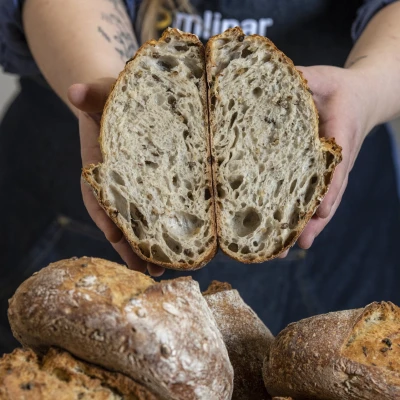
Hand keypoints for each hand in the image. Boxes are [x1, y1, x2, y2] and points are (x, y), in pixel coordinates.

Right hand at [68, 79, 164, 275]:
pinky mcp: (151, 187)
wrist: (123, 102)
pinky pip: (154, 211)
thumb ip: (93, 93)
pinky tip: (177, 249)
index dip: (105, 215)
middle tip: (146, 269)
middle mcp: (113, 183)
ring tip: (163, 271)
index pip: (97, 194)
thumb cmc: (113, 99)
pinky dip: (161, 231)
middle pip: (118, 219)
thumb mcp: (104, 93)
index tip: (115, 235)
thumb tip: (75, 90)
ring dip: (147, 247)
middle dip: (130, 245)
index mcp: (98, 165)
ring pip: (136, 222)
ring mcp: (132, 188)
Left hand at [279, 65, 375, 256]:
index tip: (321, 208)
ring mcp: (333, 172)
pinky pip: (318, 200)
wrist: (361, 99)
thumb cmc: (339, 89)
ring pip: (323, 204)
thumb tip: (280, 76)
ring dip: (306, 228)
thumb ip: (305, 78)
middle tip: (291, 245)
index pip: (337, 164)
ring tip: (285, 251)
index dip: (330, 186)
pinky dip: (308, 220)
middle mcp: (338, 161)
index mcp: (340, 136)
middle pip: (328, 196)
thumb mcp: (323, 77)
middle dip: (311, 221)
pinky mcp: (325, 176)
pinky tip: (293, 238)